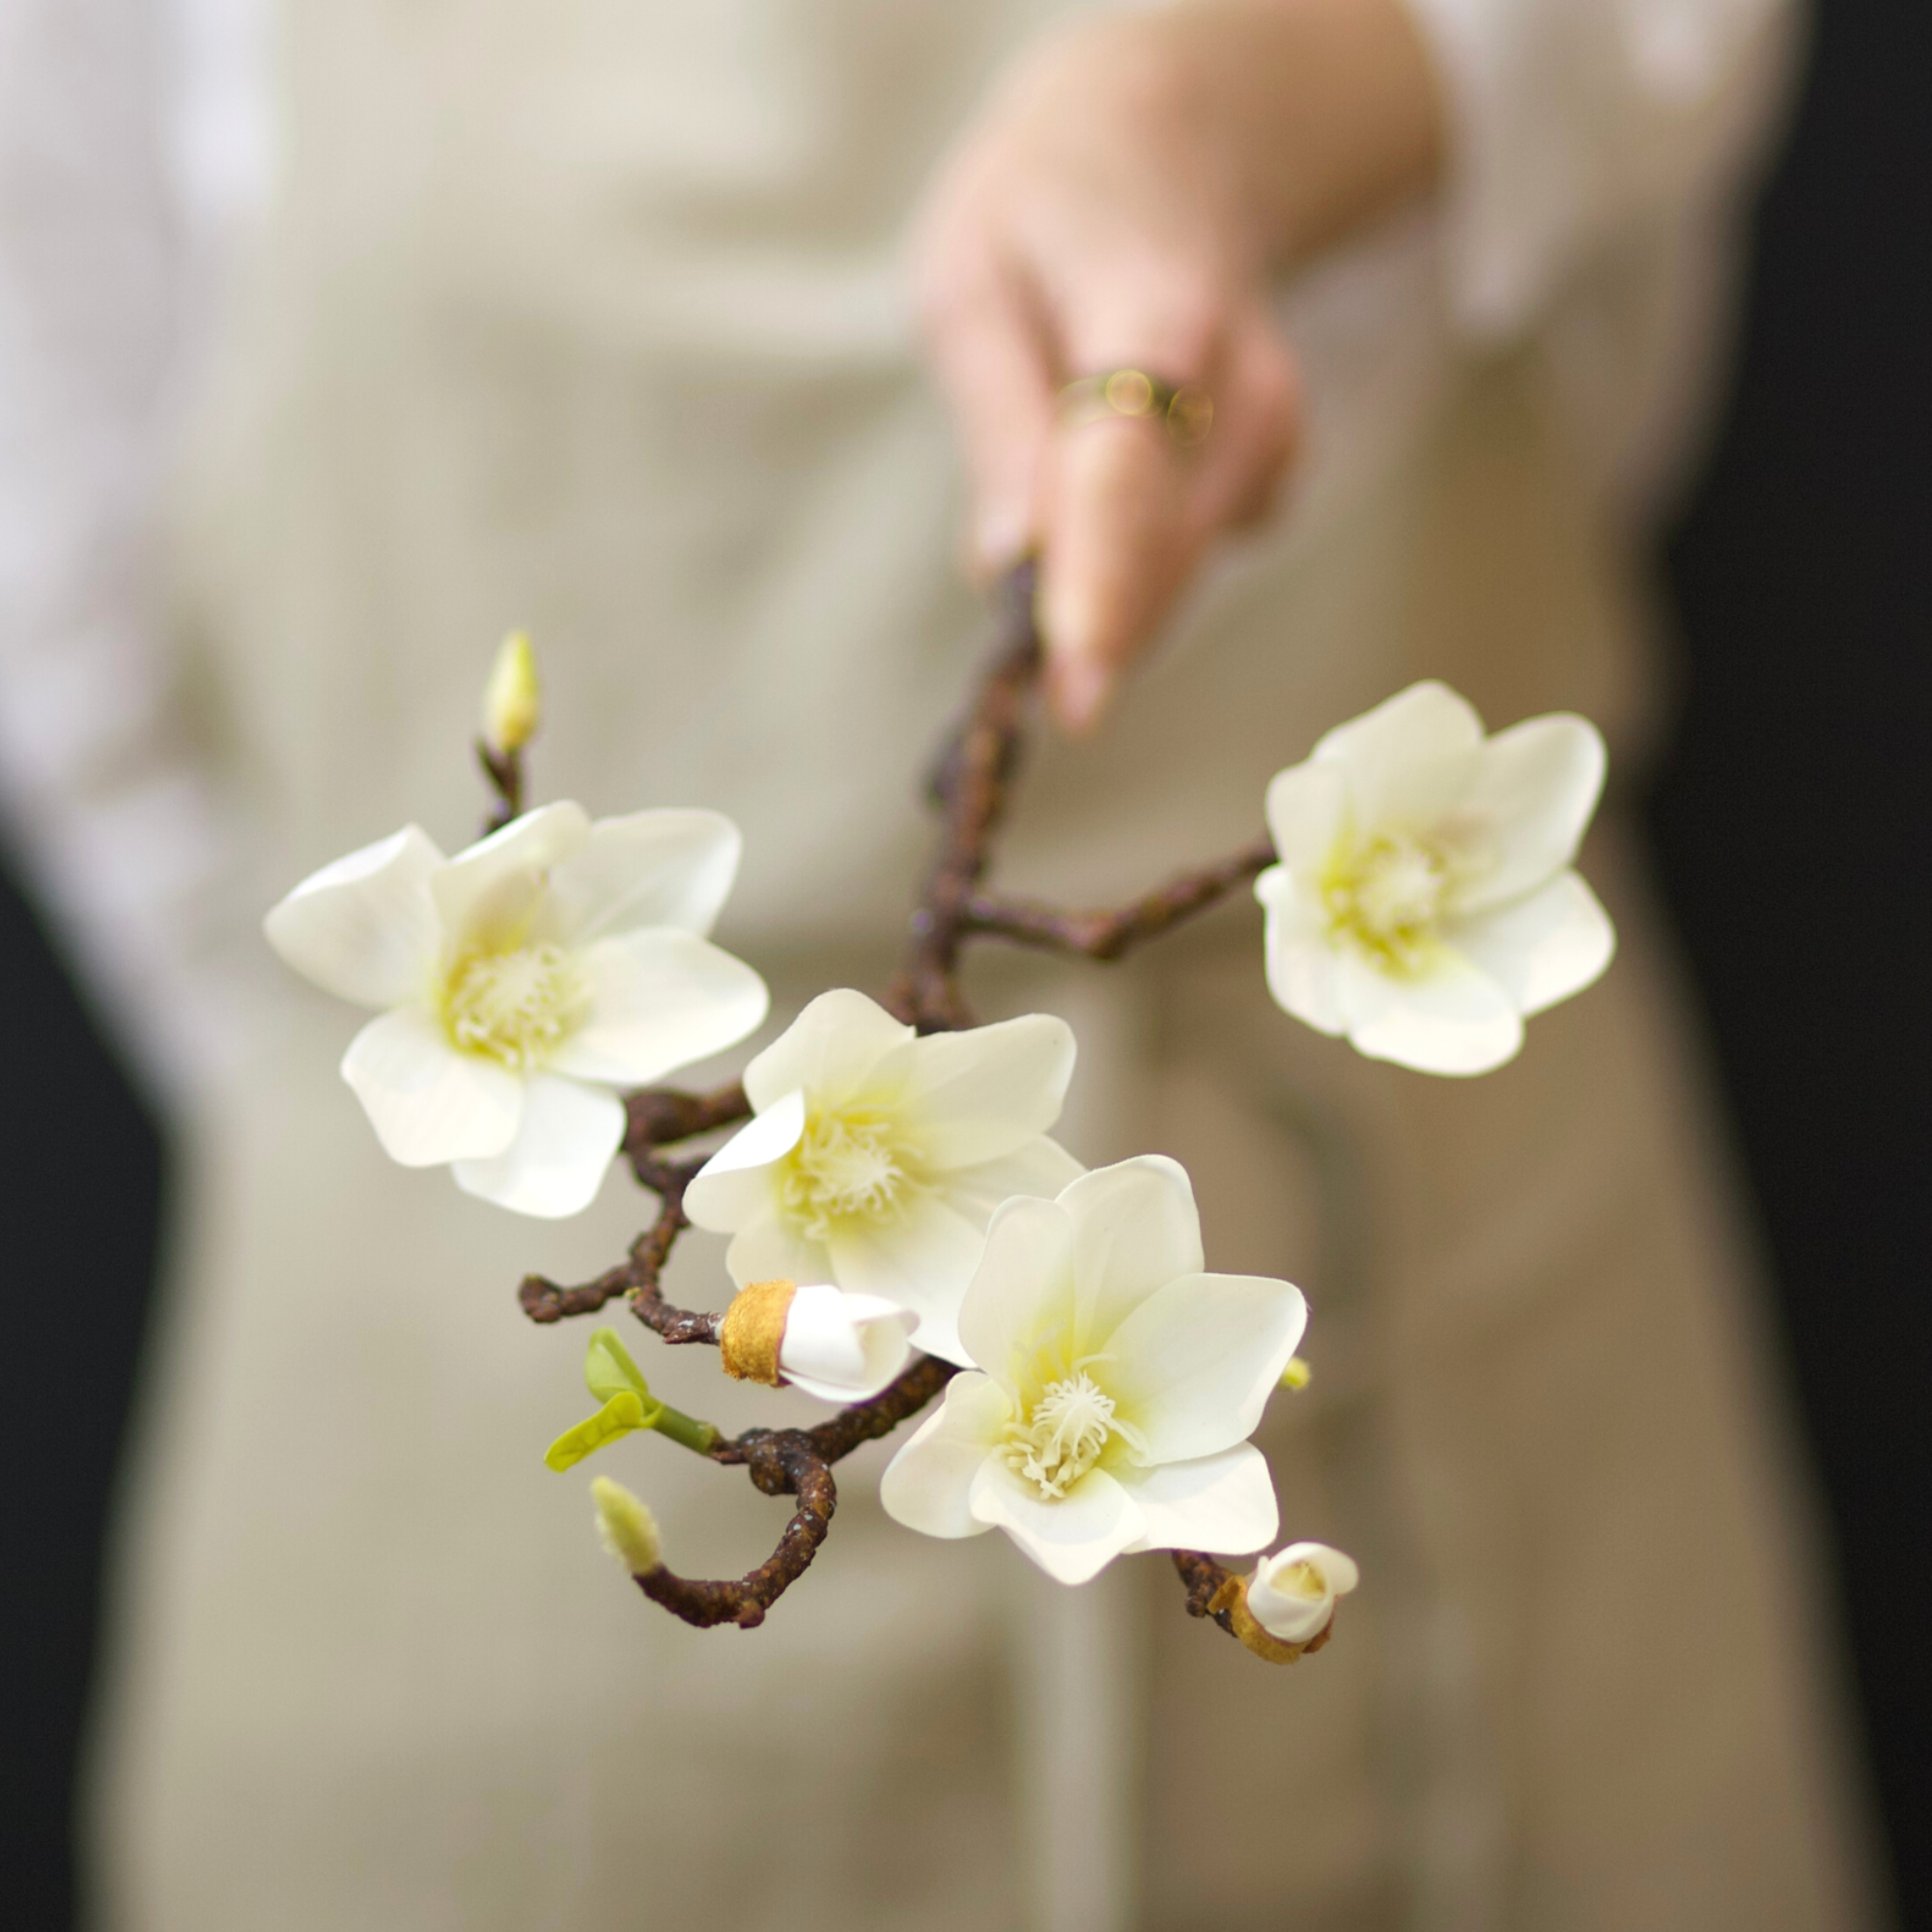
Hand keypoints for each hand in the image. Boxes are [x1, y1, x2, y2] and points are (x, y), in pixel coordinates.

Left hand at [913, 0, 1441, 733]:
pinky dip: (1127, 565)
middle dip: (1083, 623)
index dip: (1103, 578)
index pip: (1129, 466)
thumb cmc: (1048, 212)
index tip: (1076, 678)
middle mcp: (1240, 388)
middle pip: (1160, 551)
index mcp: (1155, 313)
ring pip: (1173, 574)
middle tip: (1014, 676)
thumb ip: (997, 415)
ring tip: (1042, 506)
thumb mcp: (971, 275)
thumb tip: (1006, 565)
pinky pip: (1183, 565)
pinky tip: (1097, 494)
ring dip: (1098, 591)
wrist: (1176, 147)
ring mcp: (1271, 441)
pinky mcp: (1270, 480)